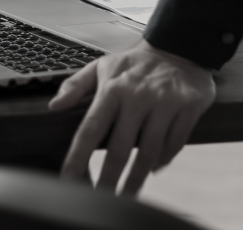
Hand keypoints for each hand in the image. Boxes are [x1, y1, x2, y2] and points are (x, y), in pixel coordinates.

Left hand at [48, 40, 214, 194]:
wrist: (178, 46)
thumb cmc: (136, 63)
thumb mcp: (102, 66)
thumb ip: (75, 85)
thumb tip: (54, 105)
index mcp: (113, 89)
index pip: (90, 128)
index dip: (78, 157)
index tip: (69, 178)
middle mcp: (137, 97)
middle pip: (119, 148)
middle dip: (109, 178)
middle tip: (102, 198)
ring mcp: (164, 103)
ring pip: (149, 150)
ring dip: (137, 178)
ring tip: (128, 194)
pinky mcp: (188, 107)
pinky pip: (174, 142)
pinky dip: (164, 159)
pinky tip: (154, 168)